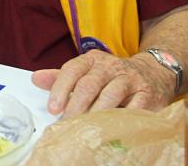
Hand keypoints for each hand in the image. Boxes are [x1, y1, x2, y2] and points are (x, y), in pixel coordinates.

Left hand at [31, 50, 173, 118]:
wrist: (152, 72)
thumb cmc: (112, 75)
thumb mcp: (86, 71)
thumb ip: (61, 77)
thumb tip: (35, 78)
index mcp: (92, 59)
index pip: (72, 70)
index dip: (60, 88)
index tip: (52, 108)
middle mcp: (110, 66)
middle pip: (89, 84)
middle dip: (76, 105)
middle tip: (67, 122)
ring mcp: (129, 78)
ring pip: (110, 94)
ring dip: (96, 112)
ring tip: (86, 128)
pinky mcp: (146, 93)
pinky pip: (134, 106)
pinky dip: (122, 117)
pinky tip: (112, 127)